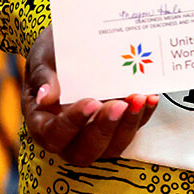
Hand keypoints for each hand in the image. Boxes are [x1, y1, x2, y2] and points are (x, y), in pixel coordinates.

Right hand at [22, 26, 158, 164]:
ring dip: (128, 124)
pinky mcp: (116, 125)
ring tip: (139, 99)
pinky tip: (150, 97)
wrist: (73, 43)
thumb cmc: (53, 54)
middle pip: (85, 150)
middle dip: (105, 129)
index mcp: (43, 123)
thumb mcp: (43, 58)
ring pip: (111, 146)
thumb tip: (44, 95)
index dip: (73, 124)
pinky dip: (142, 116)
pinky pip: (130, 129)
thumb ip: (43, 76)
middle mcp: (69, 136)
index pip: (54, 135)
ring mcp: (94, 133)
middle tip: (120, 105)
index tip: (91, 103)